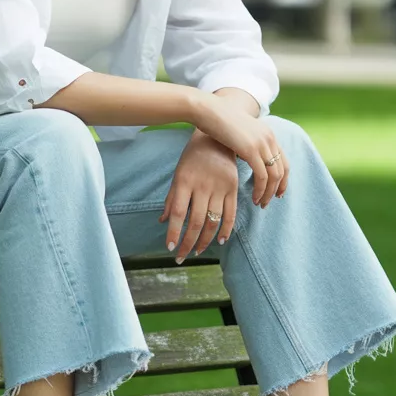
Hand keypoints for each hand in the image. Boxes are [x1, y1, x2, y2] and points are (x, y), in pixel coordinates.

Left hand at [159, 134, 239, 262]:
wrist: (216, 138)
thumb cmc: (192, 157)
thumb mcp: (178, 174)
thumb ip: (172, 198)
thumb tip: (162, 221)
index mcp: (184, 181)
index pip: (178, 213)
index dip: (174, 233)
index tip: (170, 248)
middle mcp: (202, 185)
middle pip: (195, 221)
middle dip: (188, 243)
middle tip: (181, 257)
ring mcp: (219, 187)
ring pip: (213, 221)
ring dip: (204, 241)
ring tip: (197, 251)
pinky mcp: (233, 188)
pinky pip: (231, 214)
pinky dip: (226, 230)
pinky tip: (220, 242)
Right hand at [190, 95, 288, 206]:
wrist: (208, 110)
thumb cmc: (216, 121)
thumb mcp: (238, 131)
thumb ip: (246, 142)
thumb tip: (244, 152)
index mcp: (268, 133)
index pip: (283, 161)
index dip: (283, 179)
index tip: (277, 192)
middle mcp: (269, 138)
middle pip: (282, 170)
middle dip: (276, 189)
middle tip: (268, 201)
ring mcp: (261, 144)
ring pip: (274, 176)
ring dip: (268, 193)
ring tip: (260, 203)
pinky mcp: (251, 150)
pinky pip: (263, 176)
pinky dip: (261, 190)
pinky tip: (254, 197)